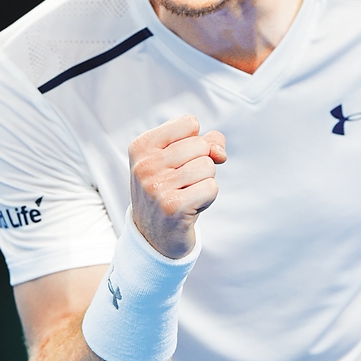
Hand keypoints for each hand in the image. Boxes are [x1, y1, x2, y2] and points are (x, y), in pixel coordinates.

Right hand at [129, 115, 226, 258]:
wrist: (155, 236)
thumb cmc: (170, 190)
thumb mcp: (180, 159)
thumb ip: (206, 142)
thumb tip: (220, 153)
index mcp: (141, 146)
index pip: (189, 123)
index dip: (194, 143)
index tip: (178, 162)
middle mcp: (144, 165)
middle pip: (201, 145)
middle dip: (201, 164)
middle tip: (182, 183)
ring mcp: (156, 187)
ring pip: (208, 166)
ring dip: (204, 182)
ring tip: (185, 194)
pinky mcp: (173, 207)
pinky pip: (211, 187)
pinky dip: (208, 198)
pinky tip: (190, 207)